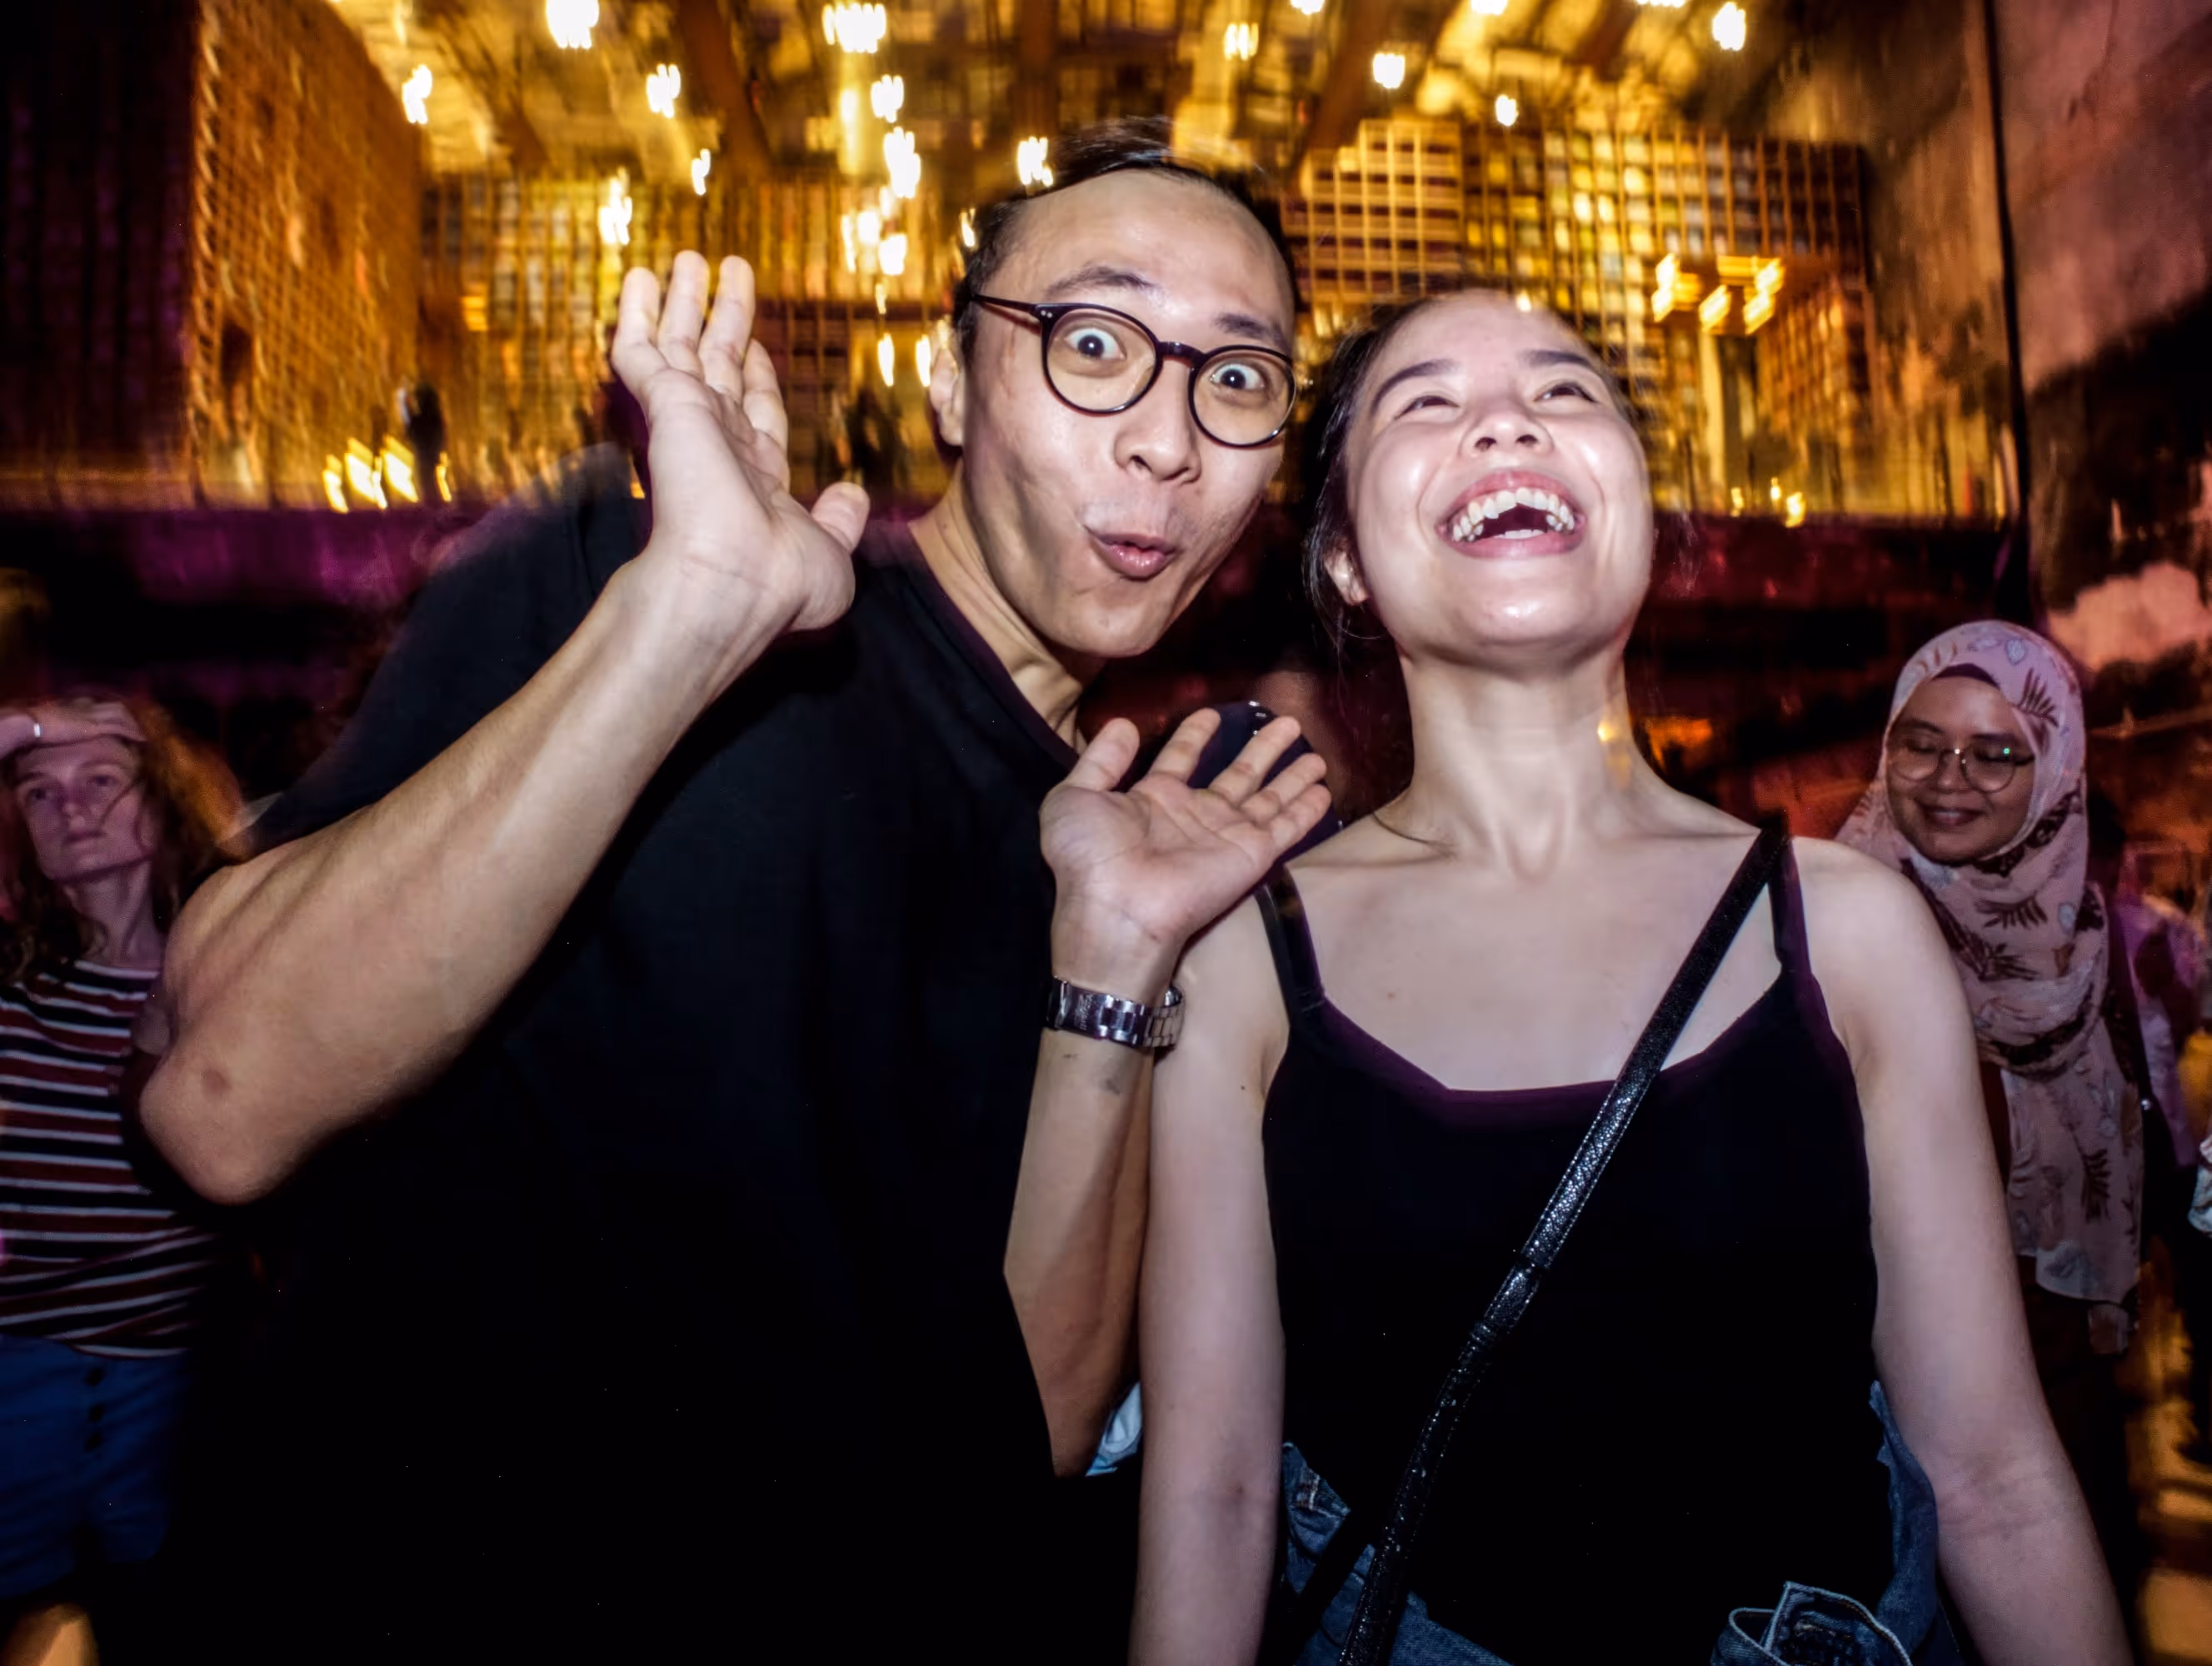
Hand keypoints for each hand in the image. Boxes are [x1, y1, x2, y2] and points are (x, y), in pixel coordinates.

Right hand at [0, 699, 145, 762]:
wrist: (29, 723)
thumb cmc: (34, 724)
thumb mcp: (51, 720)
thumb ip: (60, 723)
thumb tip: (61, 729)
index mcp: (77, 705)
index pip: (103, 705)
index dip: (116, 711)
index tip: (127, 716)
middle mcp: (88, 707)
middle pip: (118, 708)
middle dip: (133, 715)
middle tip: (146, 723)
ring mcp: (92, 715)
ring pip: (123, 716)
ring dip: (137, 724)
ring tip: (150, 732)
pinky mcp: (94, 726)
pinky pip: (120, 727)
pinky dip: (134, 732)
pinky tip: (144, 738)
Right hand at [610, 253, 869, 682]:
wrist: (734, 582)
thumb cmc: (781, 583)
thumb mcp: (831, 552)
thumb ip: (840, 518)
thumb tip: (851, 493)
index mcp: (757, 479)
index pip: (756, 412)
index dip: (758, 377)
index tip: (757, 346)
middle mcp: (719, 445)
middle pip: (721, 366)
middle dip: (723, 321)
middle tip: (722, 275)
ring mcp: (688, 423)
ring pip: (682, 346)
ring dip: (684, 301)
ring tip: (687, 256)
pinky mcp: (664, 405)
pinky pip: (643, 349)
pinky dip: (639, 312)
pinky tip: (640, 276)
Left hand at [1042, 710, 1330, 996]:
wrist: (1118, 908)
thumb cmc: (1090, 857)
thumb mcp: (1075, 797)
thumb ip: (1100, 760)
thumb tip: (1122, 724)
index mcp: (1154, 800)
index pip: (1181, 758)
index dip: (1195, 736)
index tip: (1211, 713)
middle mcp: (1195, 815)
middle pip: (1237, 774)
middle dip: (1261, 749)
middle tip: (1286, 721)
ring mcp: (1227, 835)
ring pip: (1269, 797)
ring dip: (1292, 774)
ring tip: (1317, 752)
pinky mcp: (1252, 854)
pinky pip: (1286, 827)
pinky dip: (1306, 809)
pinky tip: (1324, 790)